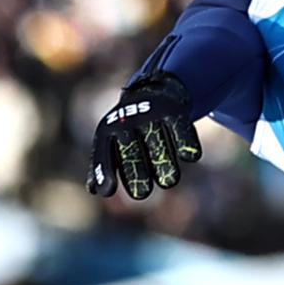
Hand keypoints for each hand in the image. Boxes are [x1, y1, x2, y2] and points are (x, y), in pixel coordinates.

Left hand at [87, 74, 201, 200]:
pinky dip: (186, 143)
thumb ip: (102, 165)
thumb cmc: (128, 128)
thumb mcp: (111, 142)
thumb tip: (95, 189)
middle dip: (136, 174)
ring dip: (165, 165)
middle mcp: (127, 120)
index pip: (103, 152)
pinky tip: (189, 157)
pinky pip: (180, 128)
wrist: (153, 91)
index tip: (107, 191)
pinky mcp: (172, 110)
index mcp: (108, 130)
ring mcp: (150, 114)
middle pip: (131, 150)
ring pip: (157, 144)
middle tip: (141, 193)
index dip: (104, 171)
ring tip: (169, 181)